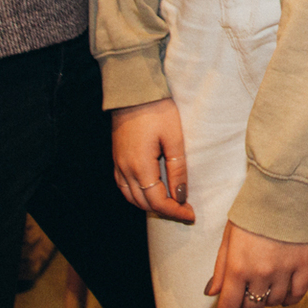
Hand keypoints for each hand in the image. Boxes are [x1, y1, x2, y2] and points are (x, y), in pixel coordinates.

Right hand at [111, 98, 193, 222]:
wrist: (133, 92)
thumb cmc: (157, 111)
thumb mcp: (174, 139)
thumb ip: (177, 169)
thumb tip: (181, 195)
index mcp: (140, 167)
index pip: (157, 202)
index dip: (175, 212)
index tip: (191, 215)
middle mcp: (126, 170)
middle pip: (144, 203)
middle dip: (165, 211)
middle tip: (185, 211)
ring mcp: (118, 165)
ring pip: (132, 198)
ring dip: (151, 205)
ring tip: (171, 204)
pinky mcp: (116, 159)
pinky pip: (124, 186)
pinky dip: (138, 195)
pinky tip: (151, 192)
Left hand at [206, 221, 307, 307]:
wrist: (283, 191)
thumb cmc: (251, 212)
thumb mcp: (228, 238)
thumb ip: (220, 268)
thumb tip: (212, 292)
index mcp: (238, 267)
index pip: (229, 306)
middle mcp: (261, 274)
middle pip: (252, 307)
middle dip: (244, 304)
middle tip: (244, 293)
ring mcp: (284, 271)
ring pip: (273, 302)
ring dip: (266, 299)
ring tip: (264, 286)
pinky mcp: (303, 265)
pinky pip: (297, 295)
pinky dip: (289, 299)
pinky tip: (284, 294)